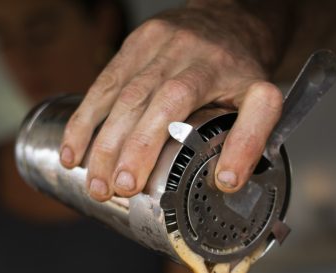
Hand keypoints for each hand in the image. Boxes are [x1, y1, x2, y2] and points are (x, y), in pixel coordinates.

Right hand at [61, 4, 286, 200]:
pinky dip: (83, 119)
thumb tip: (226, 181)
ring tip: (92, 182)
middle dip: (117, 150)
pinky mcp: (132, 45)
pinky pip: (102, 82)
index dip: (147, 141)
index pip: (173, 99)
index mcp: (210, 65)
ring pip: (115, 92)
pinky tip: (72, 151)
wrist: (230, 19)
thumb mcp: (263, 100)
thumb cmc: (242, 70)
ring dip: (97, 140)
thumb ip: (252, 138)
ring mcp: (151, 45)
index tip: (135, 182)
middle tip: (108, 190)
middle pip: (138, 99)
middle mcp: (178, 50)